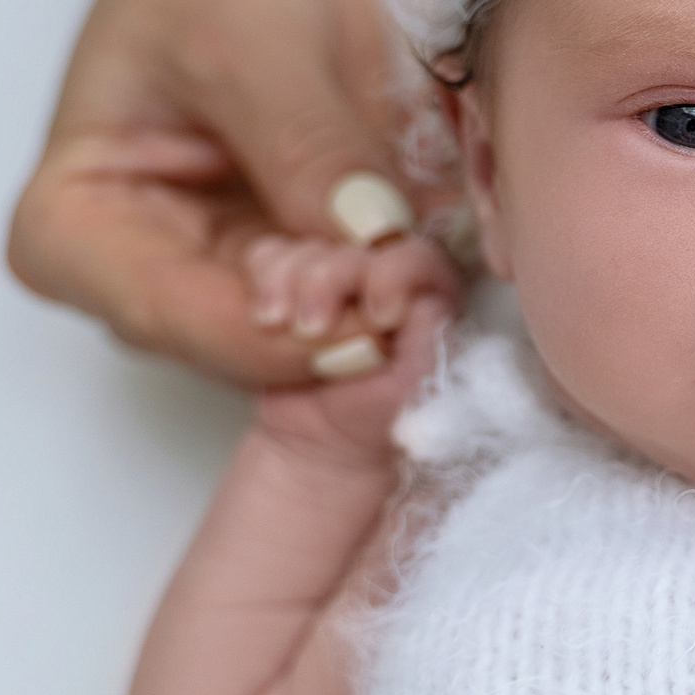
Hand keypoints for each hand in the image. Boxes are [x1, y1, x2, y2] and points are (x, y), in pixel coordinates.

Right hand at [7, 0, 433, 386]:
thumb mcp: (250, 46)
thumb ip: (304, 150)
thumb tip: (369, 237)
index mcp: (69, 233)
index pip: (172, 315)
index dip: (274, 334)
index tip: (362, 313)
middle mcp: (142, 277)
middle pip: (243, 344)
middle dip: (337, 328)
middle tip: (419, 293)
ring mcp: (227, 277)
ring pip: (310, 338)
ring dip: (381, 316)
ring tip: (433, 273)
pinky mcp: (302, 263)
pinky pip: (357, 301)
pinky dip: (404, 288)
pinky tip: (443, 266)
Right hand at [250, 235, 462, 459]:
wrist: (325, 447)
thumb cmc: (381, 419)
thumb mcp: (419, 386)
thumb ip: (431, 338)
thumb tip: (423, 297)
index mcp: (427, 297)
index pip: (416, 257)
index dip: (393, 275)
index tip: (378, 317)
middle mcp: (383, 279)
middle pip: (353, 247)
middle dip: (327, 282)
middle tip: (313, 329)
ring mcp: (336, 281)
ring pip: (308, 249)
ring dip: (289, 283)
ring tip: (284, 328)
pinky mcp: (290, 285)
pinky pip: (269, 256)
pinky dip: (263, 279)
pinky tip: (268, 319)